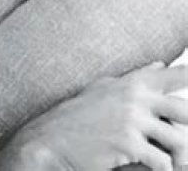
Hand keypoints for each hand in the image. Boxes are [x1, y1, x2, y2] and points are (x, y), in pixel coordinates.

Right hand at [0, 63, 187, 170]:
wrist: (50, 141)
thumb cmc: (75, 117)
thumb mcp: (103, 89)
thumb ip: (134, 77)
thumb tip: (159, 64)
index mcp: (130, 83)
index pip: (173, 75)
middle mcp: (134, 98)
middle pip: (184, 110)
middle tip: (179, 142)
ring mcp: (131, 120)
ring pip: (179, 140)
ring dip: (179, 157)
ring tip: (175, 163)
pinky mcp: (128, 144)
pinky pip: (162, 162)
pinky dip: (162, 169)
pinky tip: (153, 169)